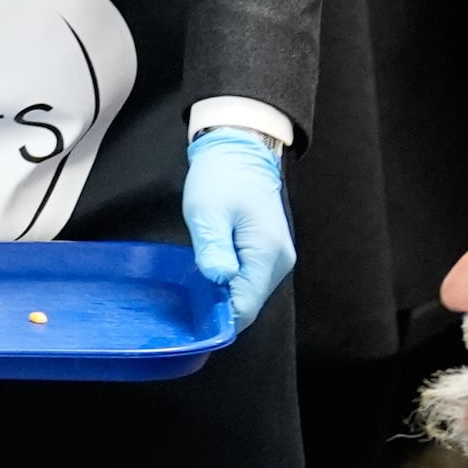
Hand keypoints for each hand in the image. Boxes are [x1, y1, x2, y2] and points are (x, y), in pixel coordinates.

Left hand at [182, 128, 293, 331]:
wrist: (240, 149)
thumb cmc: (221, 176)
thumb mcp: (208, 211)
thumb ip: (214, 248)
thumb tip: (219, 282)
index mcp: (267, 253)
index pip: (246, 306)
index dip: (219, 318)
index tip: (191, 317)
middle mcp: (279, 261)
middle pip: (249, 303)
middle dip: (219, 308)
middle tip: (187, 300)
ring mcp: (277, 258)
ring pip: (249, 293)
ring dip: (223, 295)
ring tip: (196, 283)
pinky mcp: (269, 252)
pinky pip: (249, 279)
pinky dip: (229, 282)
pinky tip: (210, 271)